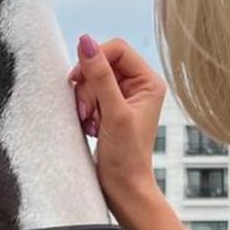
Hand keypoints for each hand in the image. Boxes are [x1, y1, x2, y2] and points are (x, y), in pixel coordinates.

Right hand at [68, 35, 166, 226]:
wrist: (122, 188)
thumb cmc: (126, 156)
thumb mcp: (113, 113)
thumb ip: (100, 76)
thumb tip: (85, 41)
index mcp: (149, 81)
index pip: (117, 49)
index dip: (95, 60)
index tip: (80, 81)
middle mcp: (138, 86)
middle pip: (101, 63)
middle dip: (88, 85)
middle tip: (87, 111)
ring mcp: (122, 97)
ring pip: (91, 79)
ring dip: (84, 99)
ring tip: (90, 122)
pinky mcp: (109, 108)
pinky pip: (87, 94)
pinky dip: (84, 108)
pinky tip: (90, 126)